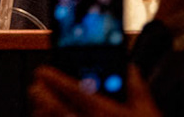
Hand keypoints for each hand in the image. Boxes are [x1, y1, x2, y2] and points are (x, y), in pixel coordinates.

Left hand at [28, 64, 158, 116]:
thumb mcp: (148, 113)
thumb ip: (138, 90)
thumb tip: (132, 71)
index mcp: (102, 111)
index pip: (69, 88)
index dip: (52, 76)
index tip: (43, 71)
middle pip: (49, 105)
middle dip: (38, 92)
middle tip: (36, 86)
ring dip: (40, 111)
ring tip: (41, 105)